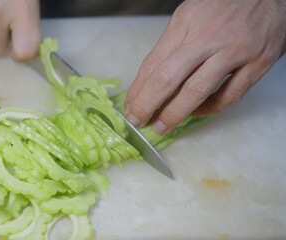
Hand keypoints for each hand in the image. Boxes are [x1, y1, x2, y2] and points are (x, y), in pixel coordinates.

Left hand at [125, 0, 285, 133]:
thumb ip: (173, 43)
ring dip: (175, 113)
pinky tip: (197, 112)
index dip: (138, 90)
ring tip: (162, 126)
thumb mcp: (190, 14)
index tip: (130, 106)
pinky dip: (210, 109)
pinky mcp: (258, 62)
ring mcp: (234, 50)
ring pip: (197, 91)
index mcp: (186, 22)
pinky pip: (230, 95)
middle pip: (168, 78)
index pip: (153, 63)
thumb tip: (150, 78)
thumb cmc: (225, 4)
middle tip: (138, 121)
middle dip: (148, 105)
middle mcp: (207, 37)